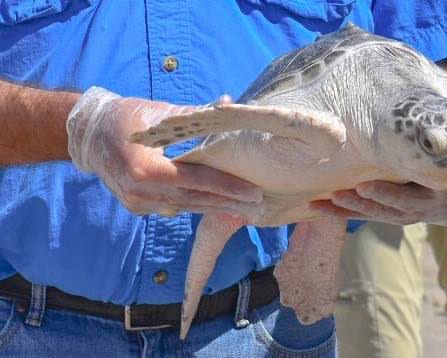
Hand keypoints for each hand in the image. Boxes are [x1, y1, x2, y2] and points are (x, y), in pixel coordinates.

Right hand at [67, 87, 262, 216]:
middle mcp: (141, 192)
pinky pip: (173, 207)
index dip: (227, 187)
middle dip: (229, 202)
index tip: (254, 192)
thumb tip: (230, 103)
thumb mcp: (161, 113)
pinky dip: (196, 205)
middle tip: (259, 204)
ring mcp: (137, 203)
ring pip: (185, 206)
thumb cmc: (126, 116)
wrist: (88, 133)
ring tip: (246, 208)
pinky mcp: (137, 207)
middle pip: (195, 200)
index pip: (197, 181)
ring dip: (216, 207)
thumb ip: (195, 114)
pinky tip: (219, 206)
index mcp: (146, 169)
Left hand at [309, 103, 446, 225]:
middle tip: (340, 192)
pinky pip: (370, 216)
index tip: (364, 186)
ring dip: (350, 211)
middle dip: (365, 204)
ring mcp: (416, 216)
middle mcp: (433, 212)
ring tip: (321, 202)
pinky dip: (344, 212)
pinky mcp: (399, 215)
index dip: (392, 195)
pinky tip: (318, 207)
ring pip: (379, 217)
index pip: (419, 201)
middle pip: (394, 214)